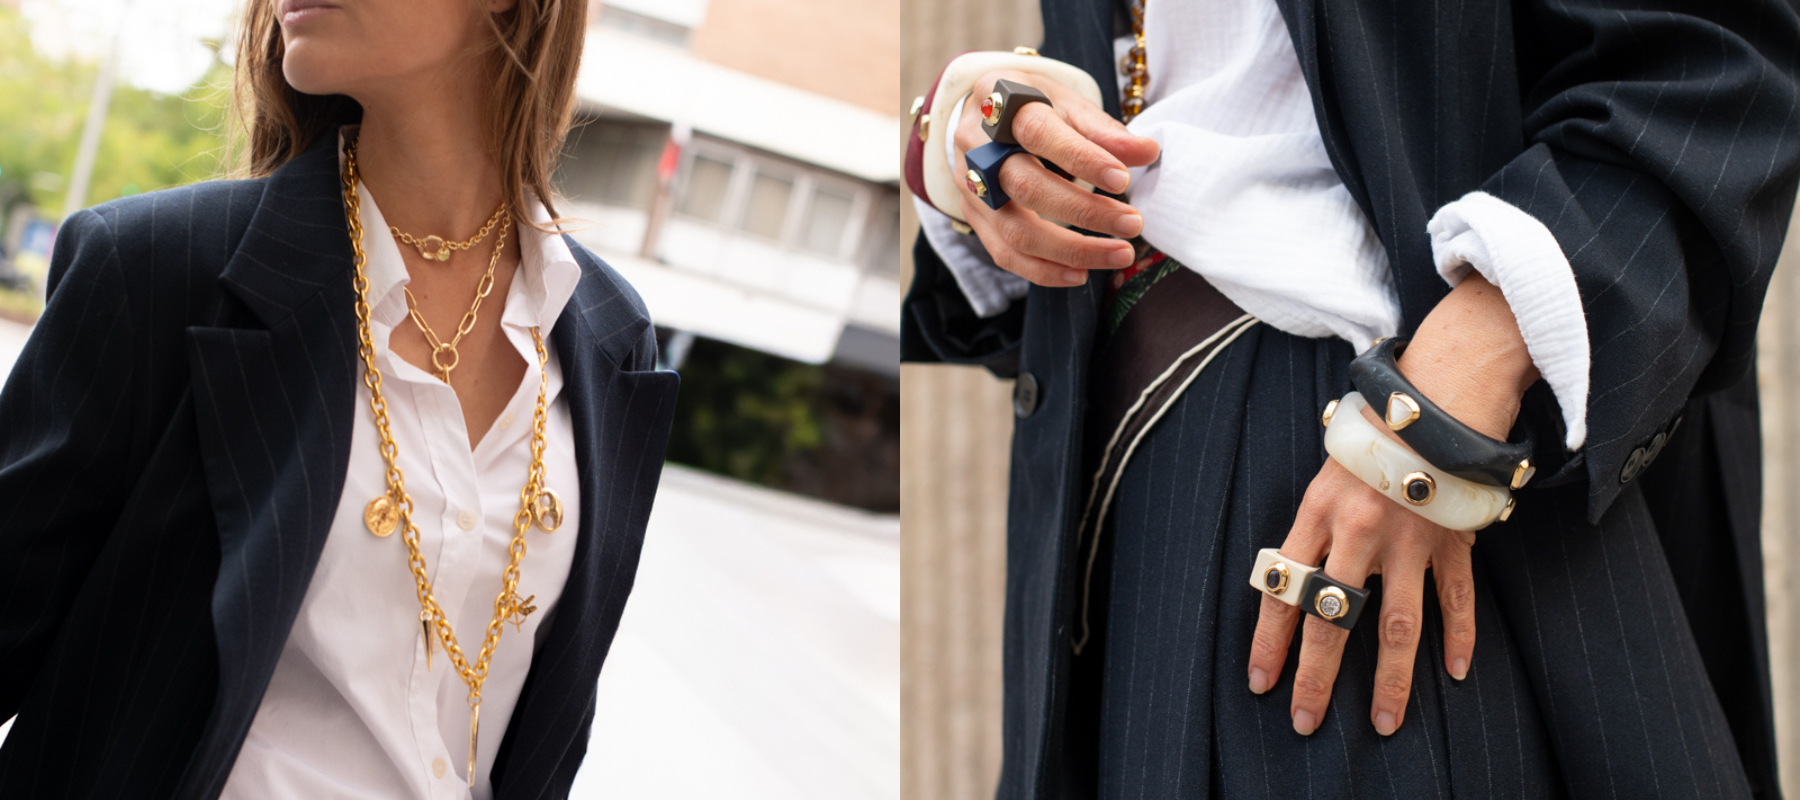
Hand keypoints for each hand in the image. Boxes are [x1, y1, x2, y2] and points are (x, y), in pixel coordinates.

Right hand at [952, 70, 1159, 286]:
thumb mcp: (1067, 103)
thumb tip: (1147, 152)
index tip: (1122, 180)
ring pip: (1016, 230)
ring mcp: (971, 185)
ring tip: (1119, 254)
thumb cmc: (1034, 107)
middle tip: (1132, 223)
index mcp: (1000, 100)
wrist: (987, 118)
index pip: (1038, 132)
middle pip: (1026, 186)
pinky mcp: (974, 216)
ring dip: (1072, 250)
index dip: (1081, 158)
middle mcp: (977, 145)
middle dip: (1085, 211)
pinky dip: (1044, 270)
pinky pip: (1004, 253)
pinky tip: (1081, 274)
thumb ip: (1104, 130)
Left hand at [1246, 273, 1540, 736]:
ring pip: (1397, 624)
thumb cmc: (1370, 435)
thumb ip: (1311, 526)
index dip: (1269, 640)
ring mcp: (1410, 541)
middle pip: (1333, 619)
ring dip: (1391, 680)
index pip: (1284, 589)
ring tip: (1385, 723)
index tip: (1260, 682)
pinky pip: (1456, 599)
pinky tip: (1453, 673)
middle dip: (1316, 676)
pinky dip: (1459, 637)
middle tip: (1306, 720)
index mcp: (1317, 513)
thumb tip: (1287, 581)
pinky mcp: (1452, 539)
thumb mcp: (1323, 473)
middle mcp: (1359, 532)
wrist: (1435, 395)